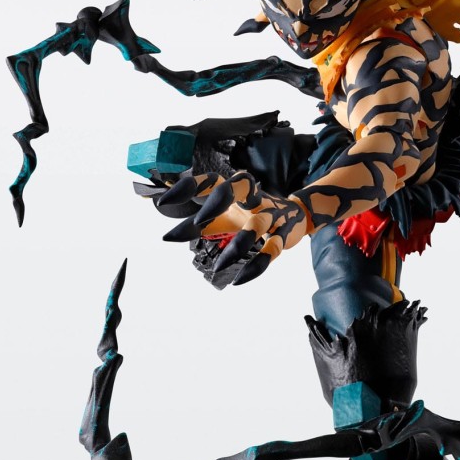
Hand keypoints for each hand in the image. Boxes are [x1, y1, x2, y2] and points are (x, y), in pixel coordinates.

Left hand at [154, 169, 310, 288]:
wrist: (296, 214)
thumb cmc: (250, 214)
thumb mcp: (226, 217)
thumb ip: (200, 225)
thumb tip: (168, 235)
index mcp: (236, 190)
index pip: (210, 181)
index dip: (187, 188)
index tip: (163, 203)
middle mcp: (253, 198)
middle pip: (239, 186)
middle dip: (220, 199)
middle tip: (199, 221)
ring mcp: (270, 215)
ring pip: (257, 225)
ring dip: (240, 243)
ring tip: (219, 265)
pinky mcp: (284, 234)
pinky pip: (273, 250)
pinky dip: (257, 265)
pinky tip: (240, 279)